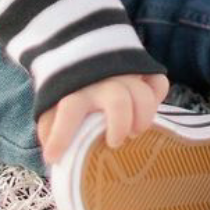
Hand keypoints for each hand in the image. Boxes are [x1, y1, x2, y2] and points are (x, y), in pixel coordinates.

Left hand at [36, 72, 169, 164]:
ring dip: (143, 116)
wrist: (83, 52)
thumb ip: (50, 129)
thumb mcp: (52, 107)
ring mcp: (125, 74)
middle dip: (120, 126)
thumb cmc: (69, 89)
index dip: (61, 135)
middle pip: (119, 101)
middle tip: (115, 142)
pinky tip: (148, 110)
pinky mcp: (142, 70)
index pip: (69, 109)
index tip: (53, 157)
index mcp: (75, 90)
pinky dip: (157, 97)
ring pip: (143, 94)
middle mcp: (101, 81)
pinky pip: (158, 82)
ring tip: (135, 132)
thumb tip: (52, 157)